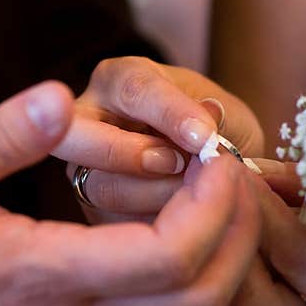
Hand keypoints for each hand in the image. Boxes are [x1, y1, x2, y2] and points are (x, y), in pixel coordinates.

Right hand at [0, 81, 259, 305]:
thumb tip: (59, 95)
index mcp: (48, 275)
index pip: (173, 255)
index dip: (215, 202)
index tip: (215, 150)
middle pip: (207, 293)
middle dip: (240, 229)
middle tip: (232, 168)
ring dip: (223, 250)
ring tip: (211, 187)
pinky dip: (195, 270)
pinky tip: (175, 221)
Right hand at [52, 56, 263, 221]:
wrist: (216, 172)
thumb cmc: (218, 132)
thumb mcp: (229, 116)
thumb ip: (216, 121)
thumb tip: (203, 133)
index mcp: (123, 80)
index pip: (135, 90)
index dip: (171, 115)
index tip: (205, 137)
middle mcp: (89, 119)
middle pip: (76, 136)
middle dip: (131, 156)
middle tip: (178, 164)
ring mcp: (83, 167)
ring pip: (101, 187)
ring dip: (155, 195)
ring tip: (194, 191)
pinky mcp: (93, 210)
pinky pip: (114, 223)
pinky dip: (155, 225)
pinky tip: (184, 217)